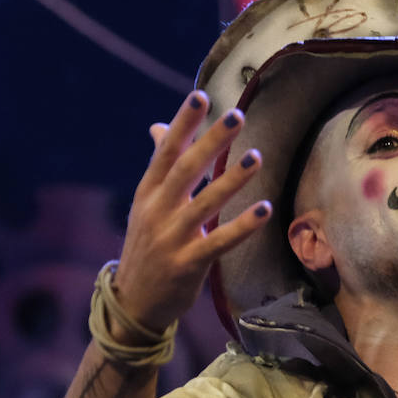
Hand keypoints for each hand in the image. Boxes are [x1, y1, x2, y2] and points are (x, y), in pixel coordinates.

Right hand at [110, 92, 270, 334]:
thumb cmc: (147, 247)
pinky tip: (264, 210)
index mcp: (148, 192)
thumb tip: (158, 126)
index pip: (166, 151)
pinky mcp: (188, 264)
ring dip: (232, 179)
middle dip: (211, 140)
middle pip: (186, 169)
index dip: (183, 123)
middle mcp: (157, 211)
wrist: (133, 302)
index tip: (201, 96)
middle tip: (236, 115)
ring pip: (205, 203)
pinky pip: (220, 242)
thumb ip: (159, 167)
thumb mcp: (146, 205)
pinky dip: (243, 226)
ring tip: (256, 156)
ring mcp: (171, 238)